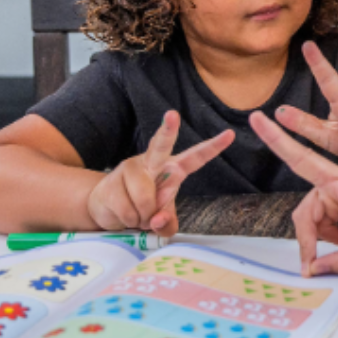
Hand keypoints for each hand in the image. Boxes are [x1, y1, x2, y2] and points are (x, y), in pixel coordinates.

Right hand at [87, 111, 233, 237]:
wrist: (107, 208)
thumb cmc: (143, 209)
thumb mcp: (161, 219)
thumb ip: (167, 223)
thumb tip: (157, 220)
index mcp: (173, 168)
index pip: (196, 157)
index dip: (213, 147)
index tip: (230, 134)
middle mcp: (153, 162)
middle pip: (161, 145)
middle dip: (167, 130)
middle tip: (172, 114)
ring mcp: (131, 168)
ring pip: (144, 197)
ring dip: (142, 216)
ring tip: (138, 214)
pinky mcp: (112, 179)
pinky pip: (127, 209)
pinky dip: (128, 219)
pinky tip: (125, 214)